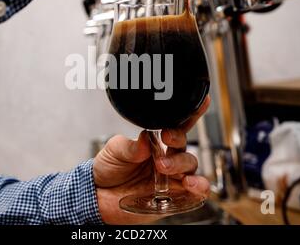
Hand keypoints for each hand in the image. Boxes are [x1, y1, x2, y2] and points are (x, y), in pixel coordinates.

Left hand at [94, 96, 210, 224]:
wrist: (99, 196)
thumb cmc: (109, 169)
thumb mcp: (114, 151)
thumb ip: (129, 146)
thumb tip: (145, 139)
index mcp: (156, 143)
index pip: (176, 126)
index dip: (191, 114)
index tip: (200, 102)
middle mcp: (167, 158)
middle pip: (184, 145)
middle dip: (177, 141)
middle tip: (165, 140)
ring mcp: (172, 177)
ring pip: (190, 165)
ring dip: (181, 163)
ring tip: (164, 166)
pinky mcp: (175, 197)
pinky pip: (196, 192)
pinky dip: (199, 186)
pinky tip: (189, 183)